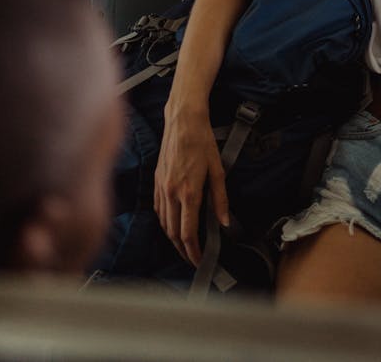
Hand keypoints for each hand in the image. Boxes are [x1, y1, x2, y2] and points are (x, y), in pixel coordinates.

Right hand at [154, 104, 228, 265]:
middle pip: (173, 233)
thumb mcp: (217, 170)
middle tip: (193, 258)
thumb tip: (224, 223)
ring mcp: (162, 187)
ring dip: (172, 239)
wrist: (183, 120)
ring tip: (184, 246)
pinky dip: (165, 222)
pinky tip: (172, 224)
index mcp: (189, 192)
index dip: (193, 251)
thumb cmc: (202, 141)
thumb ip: (220, 199)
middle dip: (183, 250)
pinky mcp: (157, 181)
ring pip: (164, 223)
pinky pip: (159, 209)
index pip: (187, 232)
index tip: (200, 260)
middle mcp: (172, 193)